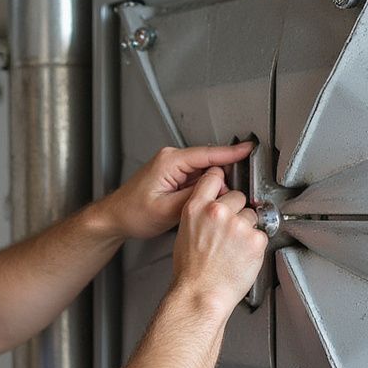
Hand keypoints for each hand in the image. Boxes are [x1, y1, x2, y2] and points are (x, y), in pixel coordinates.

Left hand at [99, 143, 252, 240]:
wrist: (117, 217)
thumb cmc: (134, 213)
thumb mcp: (168, 209)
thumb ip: (196, 196)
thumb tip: (218, 189)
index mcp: (170, 162)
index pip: (208, 153)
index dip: (232, 152)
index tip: (250, 149)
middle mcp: (171, 159)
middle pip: (209, 162)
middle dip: (225, 177)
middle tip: (235, 195)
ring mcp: (172, 166)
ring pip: (204, 172)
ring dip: (214, 185)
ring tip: (217, 204)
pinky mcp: (173, 175)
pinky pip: (196, 178)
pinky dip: (205, 189)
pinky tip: (206, 202)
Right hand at [171, 167, 267, 314]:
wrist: (201, 293)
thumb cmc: (191, 271)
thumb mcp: (185, 232)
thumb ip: (200, 214)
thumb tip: (213, 208)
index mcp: (196, 208)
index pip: (213, 177)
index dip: (222, 180)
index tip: (226, 183)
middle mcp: (217, 212)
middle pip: (238, 196)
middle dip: (237, 210)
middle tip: (229, 232)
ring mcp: (238, 225)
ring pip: (252, 216)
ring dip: (247, 228)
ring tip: (234, 248)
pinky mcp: (255, 239)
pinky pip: (261, 234)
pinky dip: (255, 244)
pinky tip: (242, 255)